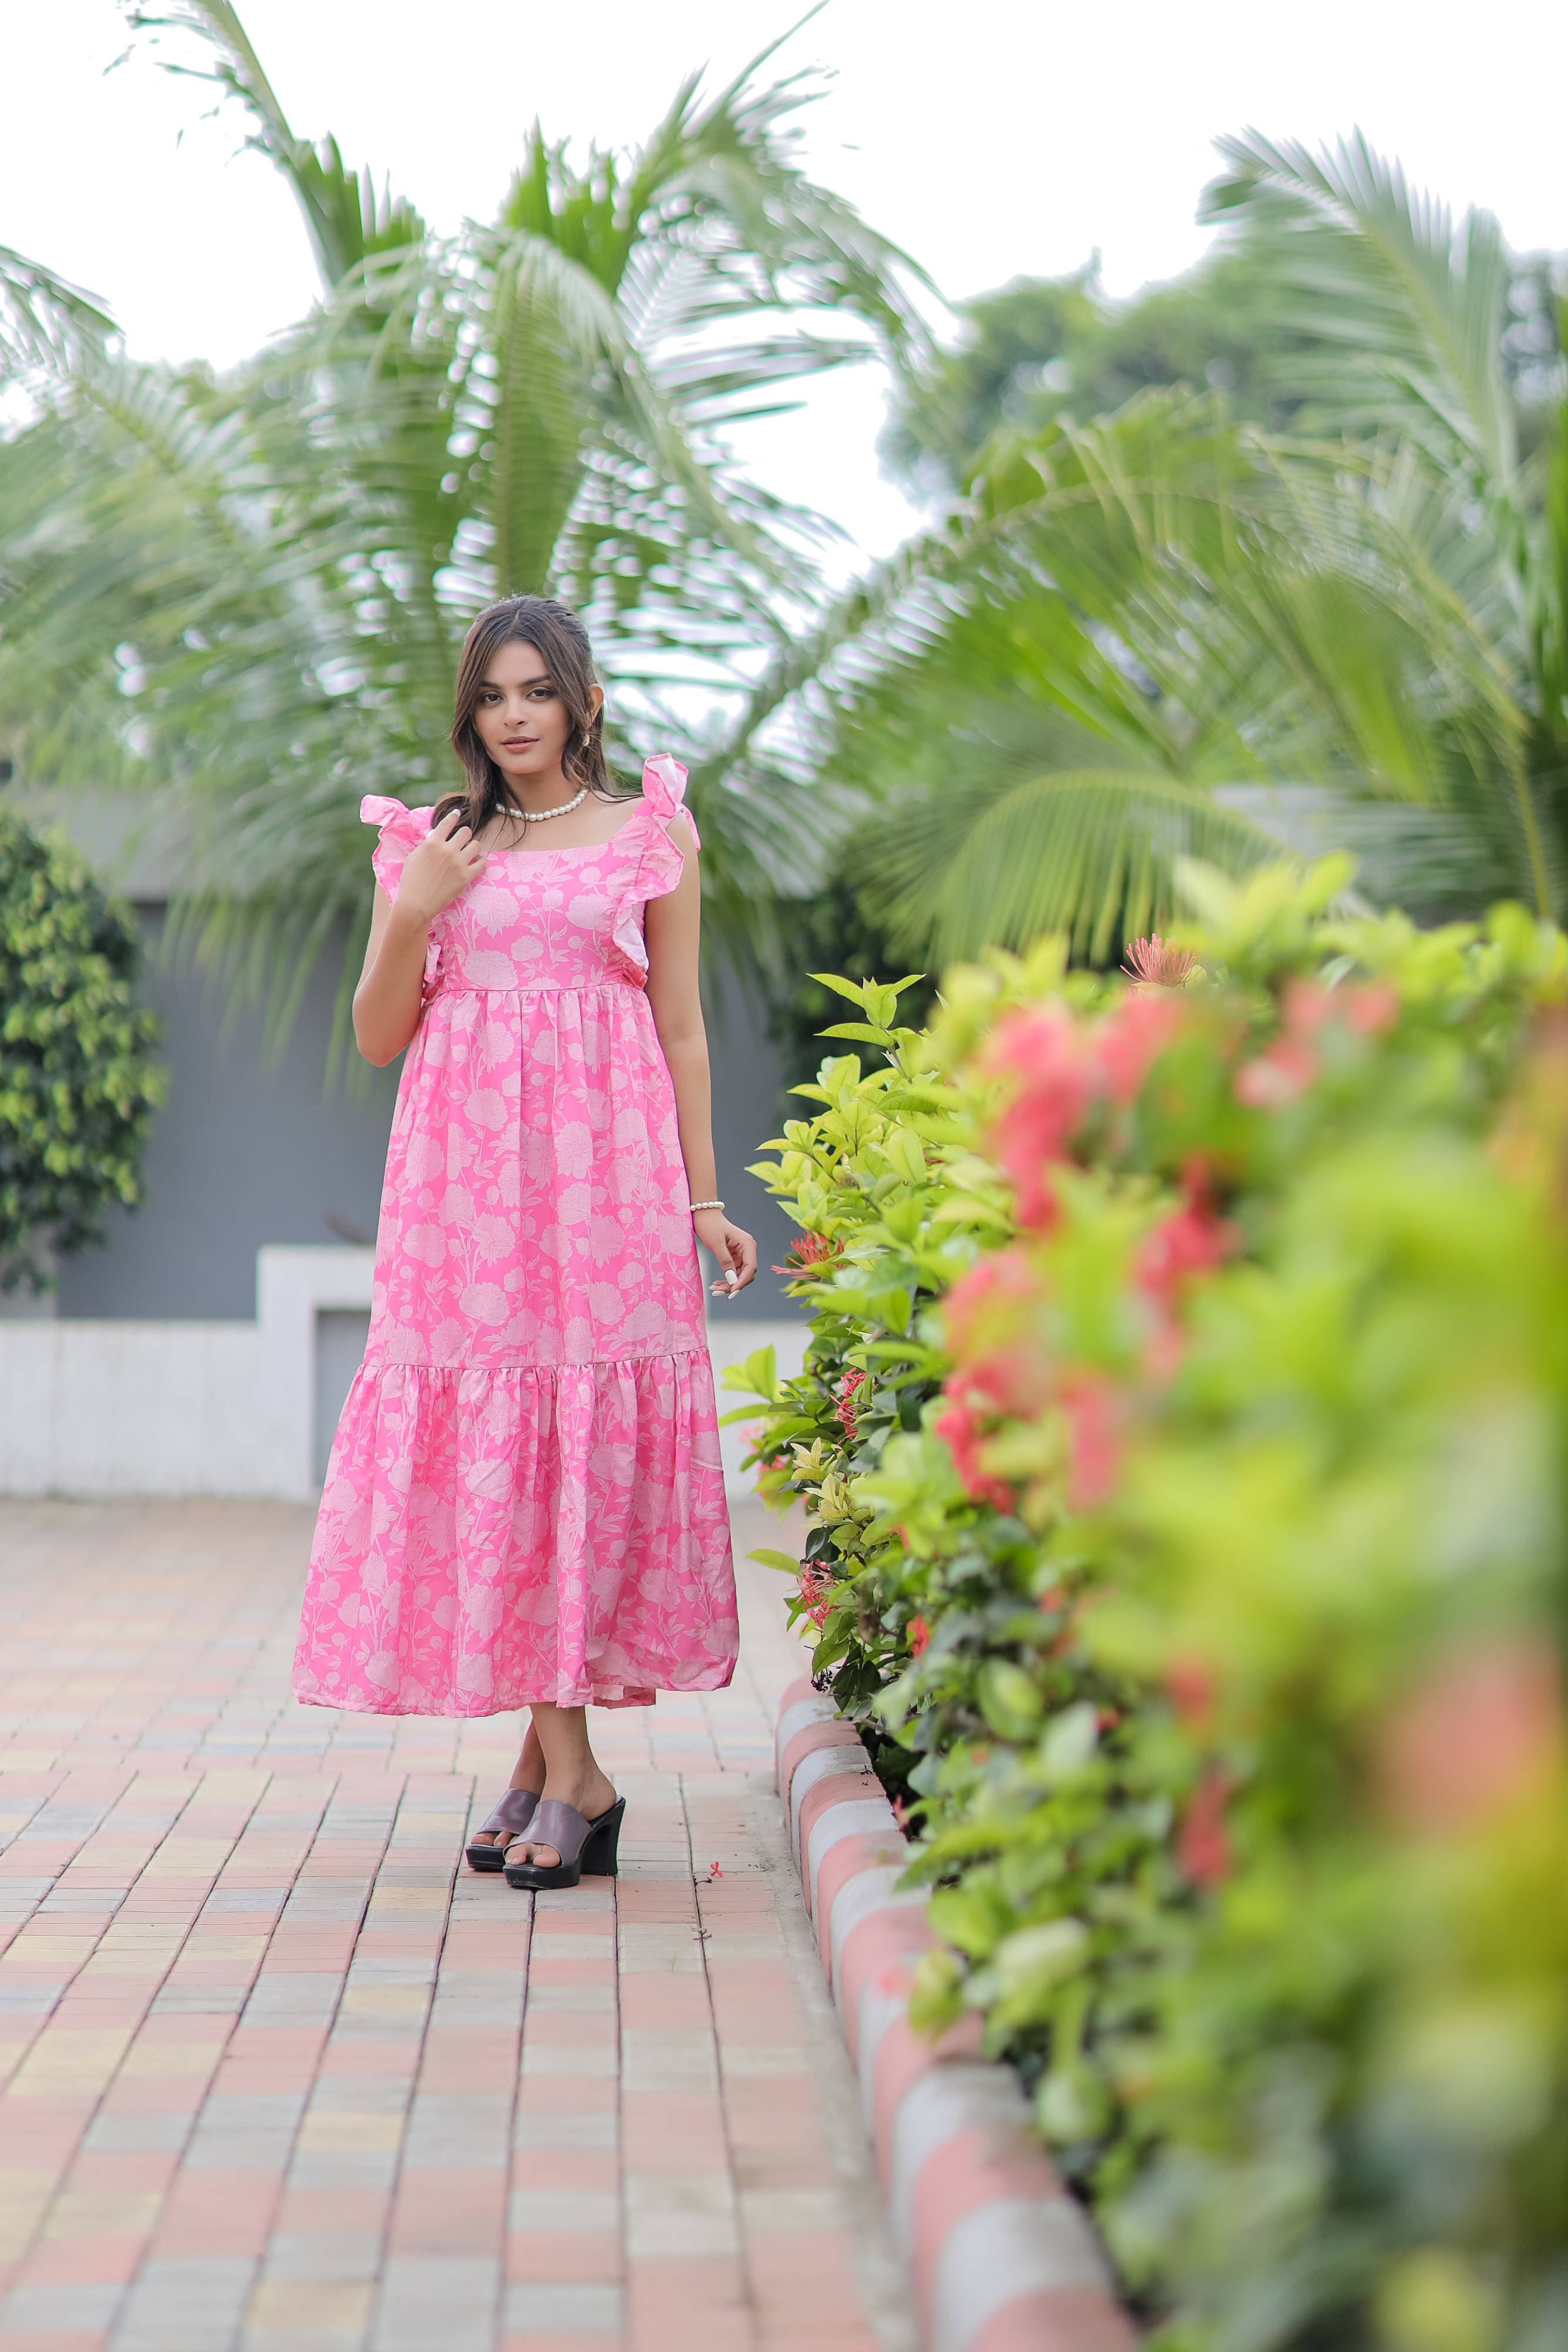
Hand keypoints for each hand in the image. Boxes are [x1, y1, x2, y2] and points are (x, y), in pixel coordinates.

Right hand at [395, 809, 486, 923]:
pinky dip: (480, 862)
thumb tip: (435, 833)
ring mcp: (458, 863)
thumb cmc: (411, 881)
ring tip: (469, 853)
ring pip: (476, 845)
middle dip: (464, 835)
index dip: (454, 816)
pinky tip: (475, 864)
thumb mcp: (413, 857)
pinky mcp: (466, 877)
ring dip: (473, 847)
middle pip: (466, 832)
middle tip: (462, 841)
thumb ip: (425, 844)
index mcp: (432, 843)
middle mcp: (447, 850)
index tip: (457, 813)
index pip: (447, 823)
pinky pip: (482, 864)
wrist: (416, 903)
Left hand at [694, 1210, 755, 1296]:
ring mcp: (742, 1254)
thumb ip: (725, 1261)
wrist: (704, 1215)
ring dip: (729, 1284)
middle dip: (734, 1285)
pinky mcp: (735, 1257)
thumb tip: (732, 1280)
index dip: (743, 1281)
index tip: (732, 1292)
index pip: (751, 1267)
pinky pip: (734, 1272)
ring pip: (740, 1275)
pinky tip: (716, 1284)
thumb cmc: (709, 1225)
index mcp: (747, 1243)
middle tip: (717, 1292)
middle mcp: (748, 1249)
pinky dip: (726, 1280)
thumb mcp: (716, 1243)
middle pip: (747, 1273)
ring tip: (714, 1289)